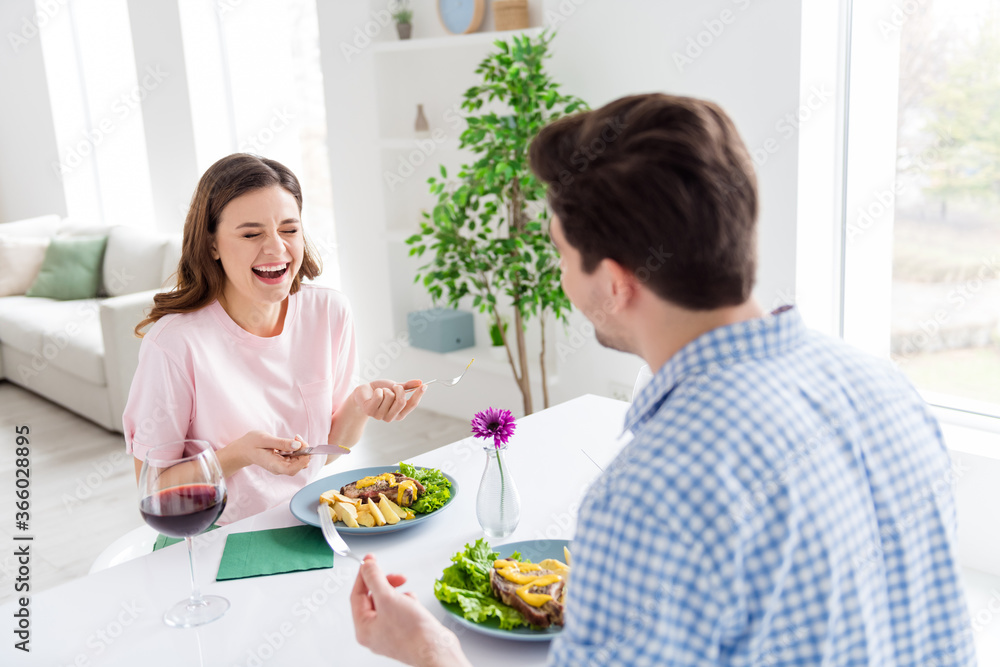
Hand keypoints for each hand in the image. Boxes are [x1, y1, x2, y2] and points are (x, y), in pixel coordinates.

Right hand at [222, 430, 310, 476]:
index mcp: (274, 465)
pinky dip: (298, 449)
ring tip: (295, 438)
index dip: (303, 460)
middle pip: (299, 465)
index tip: (304, 446)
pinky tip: (293, 441)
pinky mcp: (283, 461)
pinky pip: (295, 457)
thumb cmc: (251, 444)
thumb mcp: (265, 439)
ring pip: (299, 461)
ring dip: (302, 449)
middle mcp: (279, 468)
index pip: (292, 469)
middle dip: (304, 451)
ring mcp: (282, 466)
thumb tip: (297, 445)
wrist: (243, 449)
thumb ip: (281, 443)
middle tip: (298, 438)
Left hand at [351, 555, 469, 666]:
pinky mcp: (405, 630)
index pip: (357, 595)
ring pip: (388, 602)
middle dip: (385, 584)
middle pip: (373, 598)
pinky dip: (408, 603)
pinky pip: (401, 609)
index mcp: (364, 628)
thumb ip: (375, 579)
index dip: (364, 575)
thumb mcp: (388, 598)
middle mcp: (375, 632)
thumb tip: (367, 566)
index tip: (370, 560)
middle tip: (396, 577)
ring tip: (408, 597)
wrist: (436, 649)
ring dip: (398, 594)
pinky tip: (414, 605)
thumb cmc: (412, 633)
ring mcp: (390, 632)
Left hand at [354, 379, 425, 421]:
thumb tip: (420, 382)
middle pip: (401, 401)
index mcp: (400, 413)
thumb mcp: (396, 387)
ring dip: (385, 389)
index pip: (412, 405)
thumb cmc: (381, 390)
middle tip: (394, 386)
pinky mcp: (370, 411)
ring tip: (381, 392)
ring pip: (389, 396)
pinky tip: (374, 393)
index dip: (418, 395)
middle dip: (399, 389)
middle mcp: (391, 417)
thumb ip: (408, 386)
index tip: (424, 385)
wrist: (364, 392)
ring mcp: (380, 416)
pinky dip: (378, 390)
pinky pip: (379, 396)